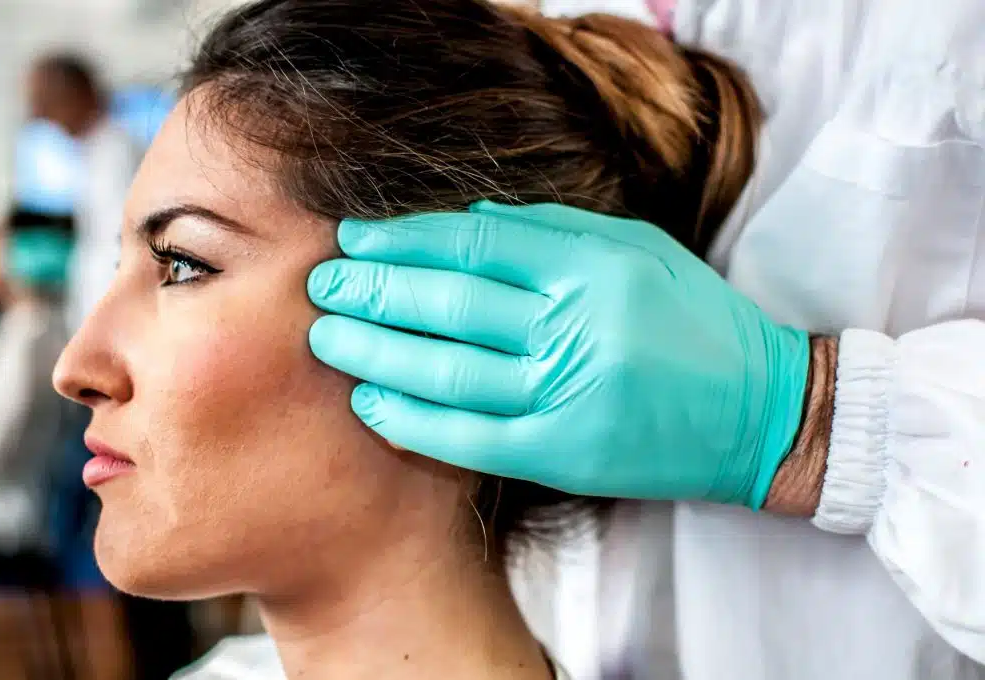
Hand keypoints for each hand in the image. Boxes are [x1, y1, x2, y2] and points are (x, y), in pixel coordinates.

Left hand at [307, 202, 809, 507]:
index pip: (475, 242)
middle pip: (449, 302)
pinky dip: (412, 419)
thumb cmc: (696, 322)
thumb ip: (553, 230)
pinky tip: (370, 402)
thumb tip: (460, 216)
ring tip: (326, 337)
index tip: (357, 239)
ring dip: (374, 351)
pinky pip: (469, 437)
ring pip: (447, 369)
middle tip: (322, 284)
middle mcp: (579, 326)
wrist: (762, 413)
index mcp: (596, 266)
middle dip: (373, 290)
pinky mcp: (565, 455)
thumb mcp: (639, 251)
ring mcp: (570, 395)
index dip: (405, 239)